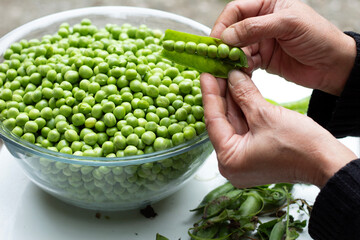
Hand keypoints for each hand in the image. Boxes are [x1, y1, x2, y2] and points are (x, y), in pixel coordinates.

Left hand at [200, 70, 356, 187]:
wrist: (326, 162)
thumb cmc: (299, 146)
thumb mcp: (266, 115)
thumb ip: (244, 94)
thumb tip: (232, 77)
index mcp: (229, 159)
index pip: (213, 121)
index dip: (209, 94)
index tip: (205, 74)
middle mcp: (232, 162)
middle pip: (221, 121)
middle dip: (221, 95)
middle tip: (216, 71)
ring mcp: (243, 159)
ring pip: (232, 122)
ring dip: (231, 99)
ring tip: (227, 75)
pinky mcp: (254, 153)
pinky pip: (243, 127)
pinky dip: (242, 109)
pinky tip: (239, 89)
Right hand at [212, 0, 355, 95]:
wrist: (333, 65)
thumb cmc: (317, 37)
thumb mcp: (288, 24)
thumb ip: (256, 27)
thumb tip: (227, 36)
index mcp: (267, 5)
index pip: (236, 10)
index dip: (223, 24)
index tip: (216, 41)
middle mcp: (261, 22)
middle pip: (232, 31)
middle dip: (224, 44)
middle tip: (218, 57)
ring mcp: (261, 41)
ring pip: (236, 49)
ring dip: (231, 58)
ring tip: (229, 68)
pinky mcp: (262, 59)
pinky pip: (244, 63)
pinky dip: (240, 68)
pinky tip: (240, 73)